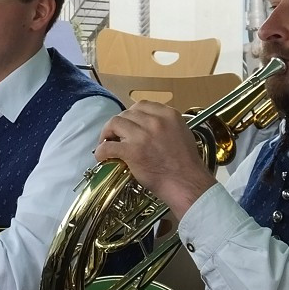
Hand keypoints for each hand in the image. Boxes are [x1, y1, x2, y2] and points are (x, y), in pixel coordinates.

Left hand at [94, 100, 216, 218]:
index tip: (128, 124)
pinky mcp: (132, 151)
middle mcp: (155, 121)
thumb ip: (166, 125)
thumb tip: (147, 125)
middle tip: (116, 136)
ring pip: (114, 123)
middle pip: (126, 113)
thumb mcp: (182, 133)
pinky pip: (108, 146)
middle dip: (119, 124)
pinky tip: (102, 157)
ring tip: (107, 143)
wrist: (187, 183)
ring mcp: (142, 135)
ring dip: (107, 133)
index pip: (141, 105)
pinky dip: (101, 151)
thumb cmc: (186, 164)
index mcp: (169, 115)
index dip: (131, 115)